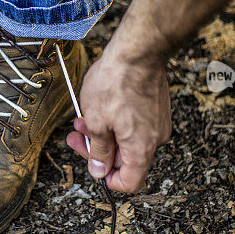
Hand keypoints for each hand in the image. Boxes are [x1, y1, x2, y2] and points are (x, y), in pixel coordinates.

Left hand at [66, 34, 171, 192]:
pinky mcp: (156, 108)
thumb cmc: (117, 82)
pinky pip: (135, 125)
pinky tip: (99, 106)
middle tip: (76, 135)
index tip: (92, 166)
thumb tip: (99, 171)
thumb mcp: (96, 121)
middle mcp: (155, 139)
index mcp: (141, 148)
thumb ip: (98, 151)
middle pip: (125, 160)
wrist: (139, 51)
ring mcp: (158, 123)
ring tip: (83, 116)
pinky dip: (116, 121)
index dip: (108, 180)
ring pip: (127, 140)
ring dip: (103, 132)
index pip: (130, 182)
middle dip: (97, 149)